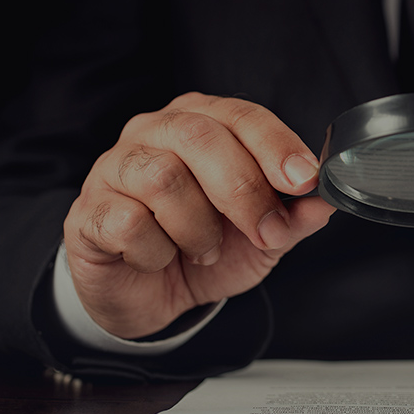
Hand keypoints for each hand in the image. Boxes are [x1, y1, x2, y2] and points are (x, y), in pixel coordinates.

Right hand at [63, 92, 335, 338]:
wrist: (150, 297)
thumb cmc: (203, 251)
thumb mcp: (262, 238)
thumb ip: (293, 218)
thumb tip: (324, 202)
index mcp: (202, 123)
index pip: (242, 116)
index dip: (276, 146)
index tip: (304, 180)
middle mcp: (155, 132)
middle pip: (201, 139)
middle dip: (244, 192)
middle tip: (265, 233)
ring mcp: (114, 167)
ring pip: (163, 178)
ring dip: (198, 228)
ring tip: (203, 250)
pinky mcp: (88, 211)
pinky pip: (129, 222)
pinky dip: (157, 252)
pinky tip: (160, 258)